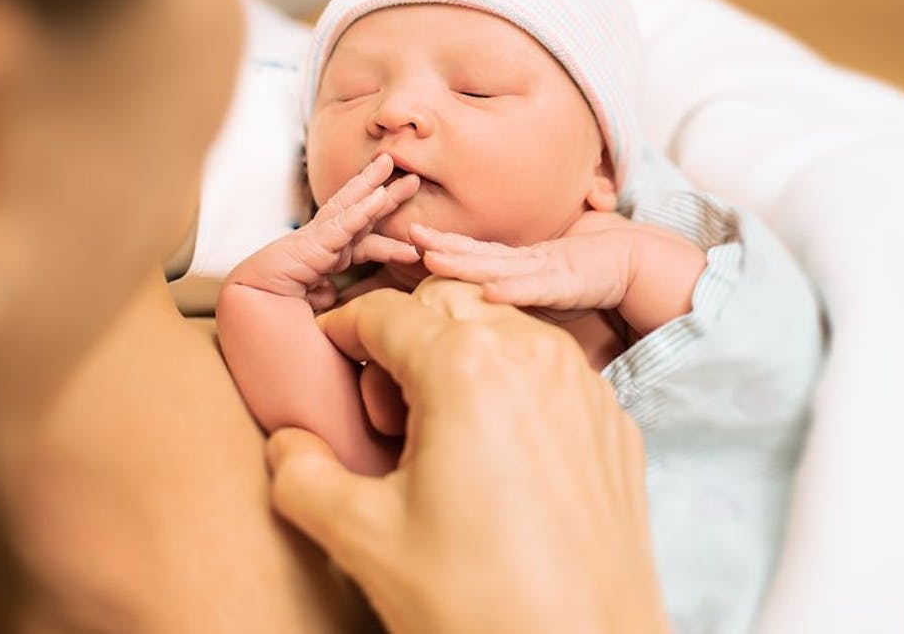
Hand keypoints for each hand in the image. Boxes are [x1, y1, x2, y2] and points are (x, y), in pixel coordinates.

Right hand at [228, 153, 420, 309]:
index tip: (414, 238)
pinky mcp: (312, 244)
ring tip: (390, 163)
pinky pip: (342, 225)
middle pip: (361, 212)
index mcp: (330, 255)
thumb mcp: (315, 301)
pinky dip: (362, 211)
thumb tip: (332, 292)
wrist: (252, 308)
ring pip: (350, 206)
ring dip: (372, 185)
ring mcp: (318, 239)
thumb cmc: (278, 305)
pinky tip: (379, 196)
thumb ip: (327, 293)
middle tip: (412, 177)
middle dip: (386, 194)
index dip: (389, 236)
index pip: (365, 239)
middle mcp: (325, 242)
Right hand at [265, 278, 671, 633]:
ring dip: (464, 355)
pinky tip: (497, 457)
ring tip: (441, 435)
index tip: (329, 360)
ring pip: (508, 327)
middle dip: (408, 334)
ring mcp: (586, 386)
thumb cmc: (478, 602)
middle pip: (450, 302)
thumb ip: (302, 474)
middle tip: (387, 412)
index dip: (344, 333)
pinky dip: (515, 388)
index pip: (384, 311)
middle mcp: (534, 355)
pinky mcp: (615, 424)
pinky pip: (554, 372)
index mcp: (466, 366)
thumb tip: (288, 443)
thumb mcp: (362, 537)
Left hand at [408, 213, 635, 315]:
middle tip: (410, 233)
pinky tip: (489, 292)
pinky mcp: (568, 282)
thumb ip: (528, 290)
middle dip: (443, 244)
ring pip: (499, 266)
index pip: (479, 252)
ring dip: (464, 262)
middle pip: (479, 253)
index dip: (448, 243)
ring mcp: (548, 269)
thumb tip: (495, 302)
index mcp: (525, 262)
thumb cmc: (596, 275)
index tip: (416, 237)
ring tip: (433, 258)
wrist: (639, 261)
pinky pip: (536, 289)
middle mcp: (530, 261)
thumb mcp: (553, 286)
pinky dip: (513, 291)